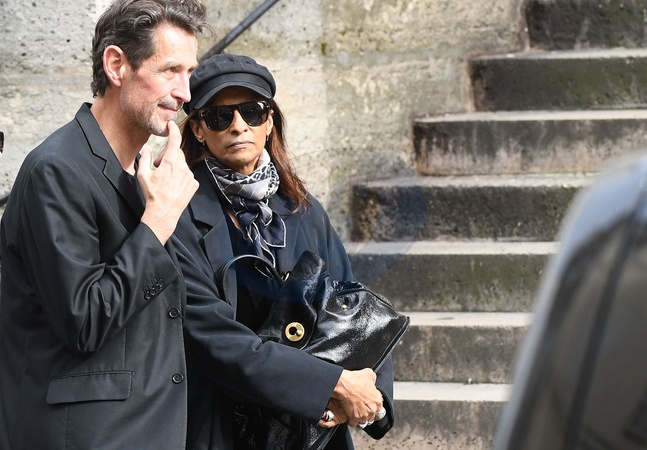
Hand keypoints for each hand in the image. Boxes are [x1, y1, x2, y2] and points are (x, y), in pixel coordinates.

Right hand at [138, 120, 197, 243]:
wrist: (163, 213)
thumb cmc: (153, 195)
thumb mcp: (143, 175)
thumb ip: (145, 159)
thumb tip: (147, 150)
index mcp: (171, 162)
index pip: (174, 140)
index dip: (173, 130)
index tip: (171, 125)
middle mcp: (183, 167)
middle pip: (177, 153)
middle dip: (168, 156)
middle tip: (158, 166)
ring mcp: (190, 176)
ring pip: (182, 164)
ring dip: (174, 167)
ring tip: (165, 179)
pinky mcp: (194, 184)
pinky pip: (187, 175)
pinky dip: (181, 176)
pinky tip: (173, 186)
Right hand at [318, 368, 382, 427]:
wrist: (343, 384)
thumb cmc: (354, 379)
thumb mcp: (369, 374)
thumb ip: (373, 379)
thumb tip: (372, 380)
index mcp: (378, 400)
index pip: (380, 408)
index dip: (373, 406)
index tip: (369, 404)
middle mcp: (373, 409)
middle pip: (372, 416)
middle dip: (367, 413)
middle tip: (361, 408)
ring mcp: (364, 415)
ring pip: (364, 421)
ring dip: (360, 418)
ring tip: (355, 412)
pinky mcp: (354, 418)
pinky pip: (354, 423)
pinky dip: (351, 420)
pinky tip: (349, 415)